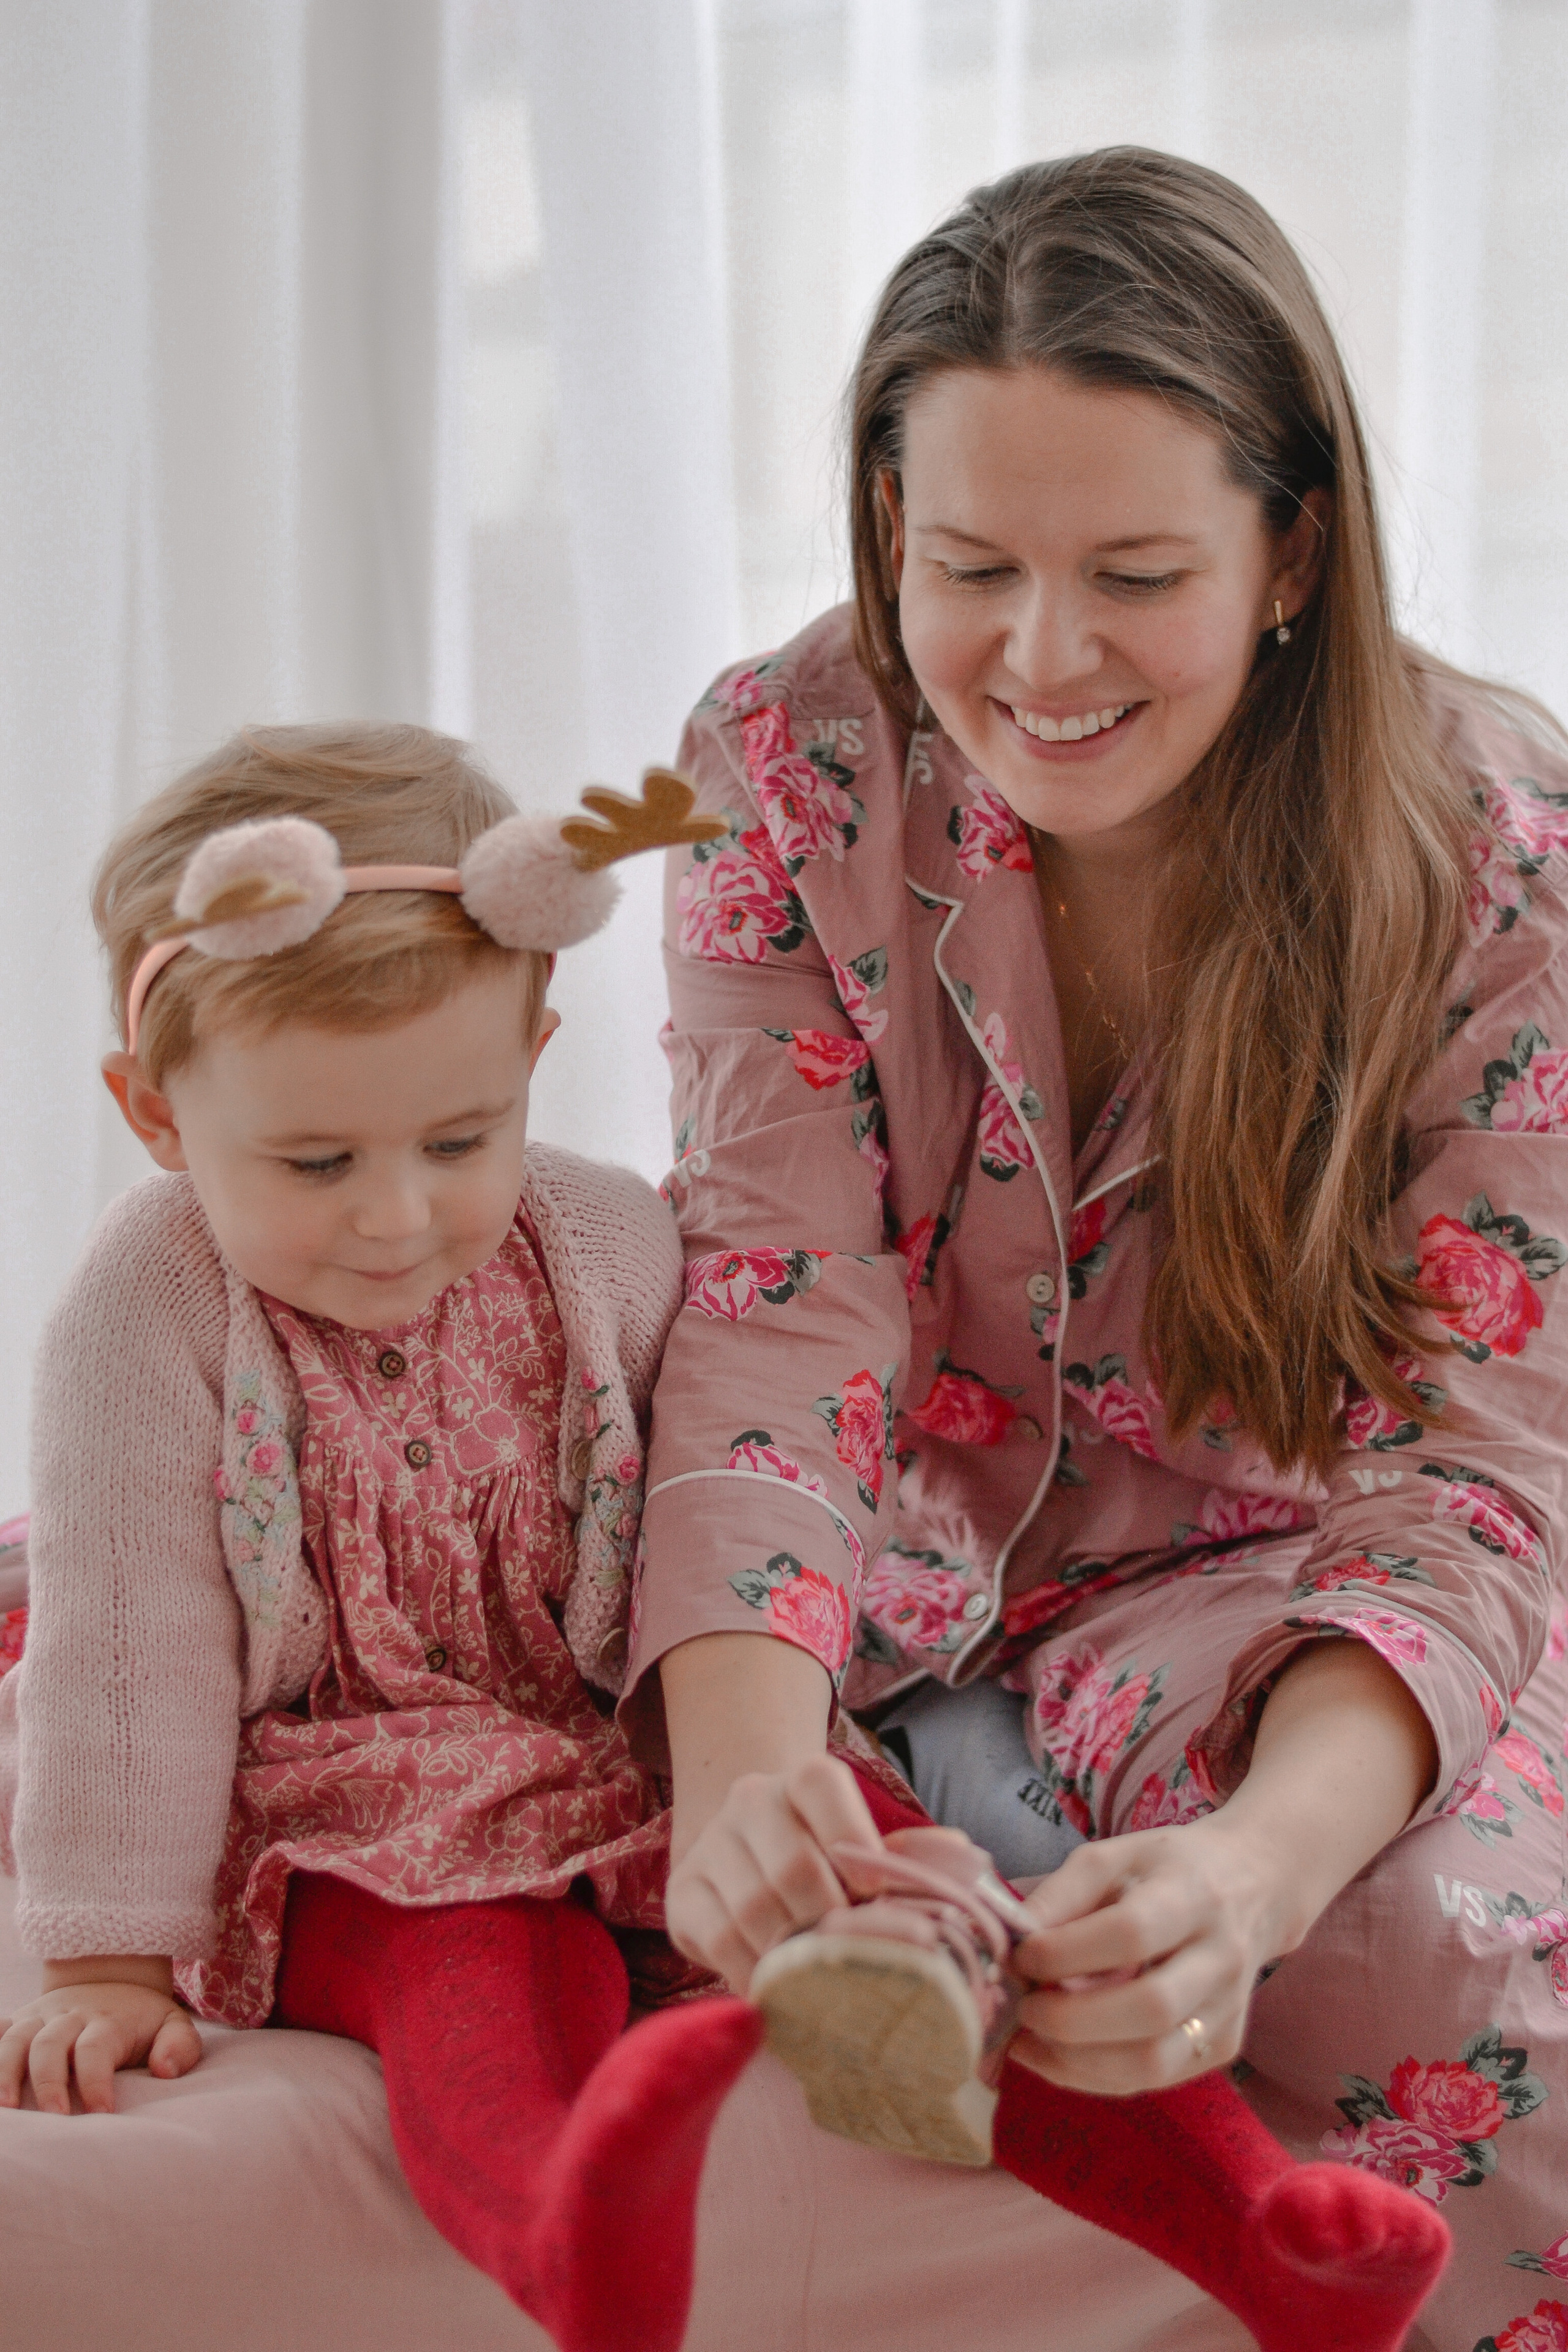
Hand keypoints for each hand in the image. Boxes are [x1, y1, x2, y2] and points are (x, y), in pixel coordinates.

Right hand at [0, 1977, 201, 2114]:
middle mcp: (68, 2016)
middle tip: (54, 2119)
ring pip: (14, 2039)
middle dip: (49, 2082)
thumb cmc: (141, 2018)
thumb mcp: (173, 2025)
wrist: (110, 1979)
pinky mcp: (19, 2021)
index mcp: (106, 2021)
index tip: (101, 2114)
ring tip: (6, 2109)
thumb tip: (164, 2071)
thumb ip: (179, 2047)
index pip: (96, 2048)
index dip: (96, 2081)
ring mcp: (38, 2017)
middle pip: (49, 2044)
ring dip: (5, 2072)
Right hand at [665, 1753, 884, 1992]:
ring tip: (817, 1980)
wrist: (754, 1859)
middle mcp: (751, 1799)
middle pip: (794, 1866)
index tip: (875, 1895)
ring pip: (755, 1907)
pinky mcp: (682, 1891)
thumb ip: (898, 1864)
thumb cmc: (828, 1863)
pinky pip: (720, 1938)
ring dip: (791, 1953)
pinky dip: (754, 1971)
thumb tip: (934, 1885)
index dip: (855, 1846)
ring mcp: (712, 1843)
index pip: (824, 1790)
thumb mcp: (862, 1849)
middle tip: (849, 1956)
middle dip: (827, 1921)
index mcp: (805, 1779)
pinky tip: (777, 1988)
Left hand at [1005, 1812, 1288, 2095]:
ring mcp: (1229, 2009)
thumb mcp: (1115, 1855)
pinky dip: (1097, 2076)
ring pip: (1154, 2061)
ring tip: (1029, 2041)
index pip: (1131, 1934)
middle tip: (1023, 2008)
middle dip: (1070, 2019)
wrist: (1253, 1888)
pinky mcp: (1225, 2046)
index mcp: (1193, 1895)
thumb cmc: (1169, 1868)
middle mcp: (1221, 1957)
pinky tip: (1057, 2055)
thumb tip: (1012, 1936)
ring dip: (1078, 2062)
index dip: (1065, 1953)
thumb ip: (1062, 1892)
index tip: (1020, 1957)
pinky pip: (1156, 2078)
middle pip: (1149, 2008)